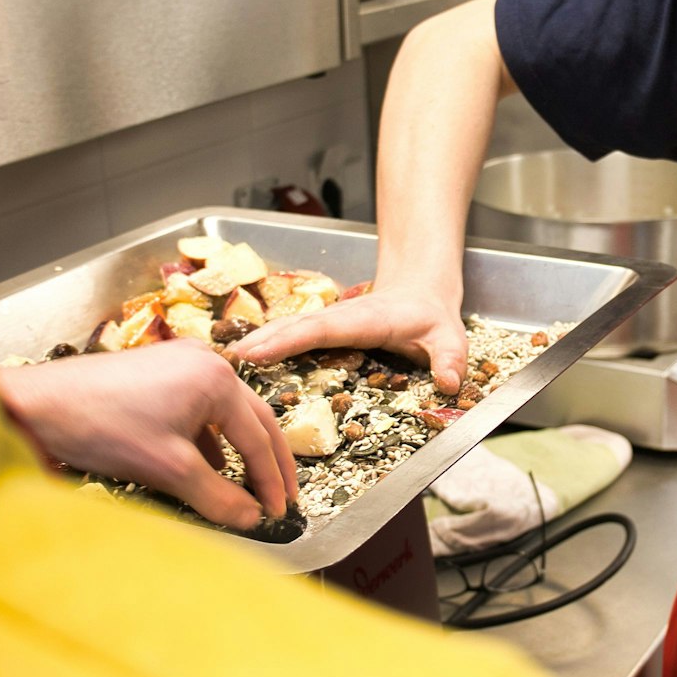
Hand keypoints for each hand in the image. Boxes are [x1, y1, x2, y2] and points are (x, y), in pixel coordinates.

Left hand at [0, 340, 298, 530]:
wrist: (38, 406)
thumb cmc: (103, 428)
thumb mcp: (168, 469)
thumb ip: (218, 497)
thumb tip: (252, 521)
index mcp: (217, 379)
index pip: (259, 438)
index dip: (272, 480)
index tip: (281, 511)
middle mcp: (206, 362)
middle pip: (253, 418)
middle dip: (269, 461)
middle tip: (285, 495)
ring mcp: (181, 362)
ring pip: (226, 414)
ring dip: (239, 450)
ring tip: (249, 484)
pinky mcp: (158, 372)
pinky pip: (199, 408)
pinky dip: (210, 439)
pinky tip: (206, 465)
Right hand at [228, 285, 468, 393]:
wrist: (420, 292)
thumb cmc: (431, 318)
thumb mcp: (450, 339)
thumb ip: (450, 359)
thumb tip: (450, 383)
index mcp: (363, 321)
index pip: (321, 330)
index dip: (289, 340)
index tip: (259, 352)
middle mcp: (338, 318)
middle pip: (292, 327)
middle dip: (260, 342)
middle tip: (226, 361)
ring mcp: (326, 321)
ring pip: (286, 329)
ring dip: (257, 342)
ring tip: (225, 361)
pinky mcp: (320, 329)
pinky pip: (290, 335)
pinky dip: (265, 344)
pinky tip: (243, 360)